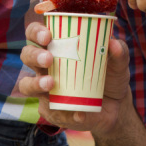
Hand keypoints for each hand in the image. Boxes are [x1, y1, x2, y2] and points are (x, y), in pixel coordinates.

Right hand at [19, 22, 130, 136]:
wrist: (115, 107)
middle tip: (49, 59)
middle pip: (26, 55)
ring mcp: (45, 90)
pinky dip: (64, 113)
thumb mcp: (118, 63)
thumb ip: (119, 52)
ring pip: (26, 85)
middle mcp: (46, 67)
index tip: (47, 36)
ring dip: (35, 83)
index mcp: (57, 48)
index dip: (36, 32)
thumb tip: (113, 43)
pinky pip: (50, 112)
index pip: (36, 34)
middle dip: (34, 55)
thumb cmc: (110, 76)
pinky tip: (78, 113)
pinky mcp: (52, 111)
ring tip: (51, 83)